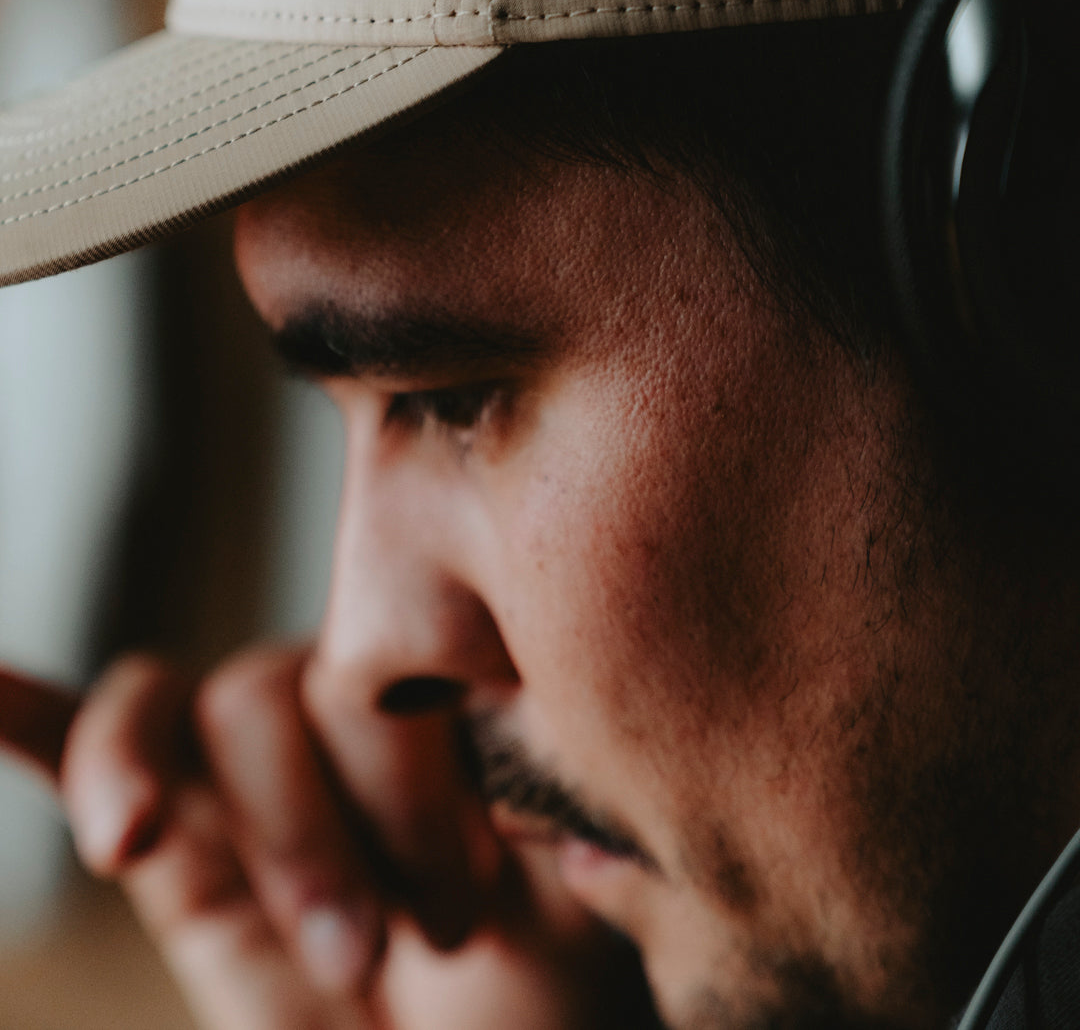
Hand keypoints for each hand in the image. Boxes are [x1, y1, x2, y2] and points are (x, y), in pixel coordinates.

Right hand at [0, 657, 654, 1029]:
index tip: (468, 901)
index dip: (398, 775)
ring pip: (185, 717)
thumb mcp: (569, 898)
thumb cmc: (549, 987)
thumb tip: (526, 734)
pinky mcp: (180, 845)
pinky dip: (32, 720)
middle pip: (265, 692)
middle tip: (394, 949)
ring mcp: (251, 772)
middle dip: (312, 831)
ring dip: (200, 817)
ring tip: (220, 898)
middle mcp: (340, 703)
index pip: (373, 659)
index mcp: (440, 690)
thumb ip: (549, 806)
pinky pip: (93, 753)